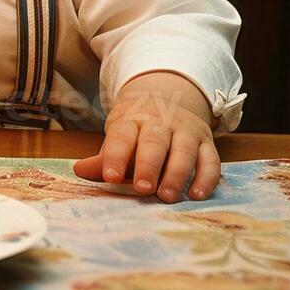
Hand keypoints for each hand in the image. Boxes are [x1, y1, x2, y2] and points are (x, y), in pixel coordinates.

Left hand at [72, 70, 220, 202]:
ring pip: (184, 151)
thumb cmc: (138, 125)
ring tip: (167, 196)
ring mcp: (186, 131)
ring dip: (177, 174)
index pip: (122, 136)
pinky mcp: (206, 142)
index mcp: (132, 120)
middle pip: (155, 142)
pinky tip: (196, 195)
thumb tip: (79, 170)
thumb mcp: (118, 133)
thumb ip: (104, 157)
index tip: (111, 176)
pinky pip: (210, 160)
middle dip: (148, 165)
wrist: (169, 94)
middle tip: (142, 188)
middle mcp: (161, 123)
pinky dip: (206, 178)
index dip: (116, 156)